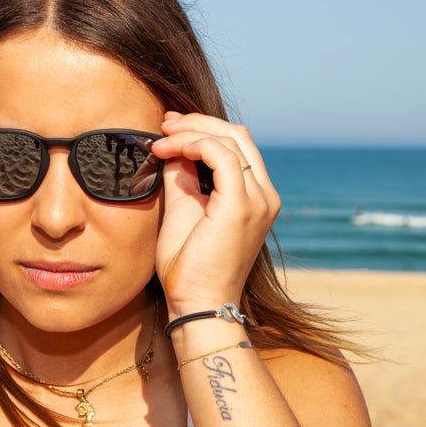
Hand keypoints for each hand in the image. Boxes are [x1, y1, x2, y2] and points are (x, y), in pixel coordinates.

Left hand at [150, 112, 280, 317]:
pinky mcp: (242, 206)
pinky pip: (222, 155)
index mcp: (254, 196)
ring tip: (161, 138)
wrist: (196, 304)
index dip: (202, 128)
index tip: (168, 129)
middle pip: (237, 134)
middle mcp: (264, 195)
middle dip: (197, 122)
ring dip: (191, 131)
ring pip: (230, 139)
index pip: (236, 145)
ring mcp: (258, 200)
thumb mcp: (183, 209)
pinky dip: (193, 144)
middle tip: (164, 124)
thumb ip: (182, 177)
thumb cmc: (187, 266)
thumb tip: (173, 148)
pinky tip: (169, 151)